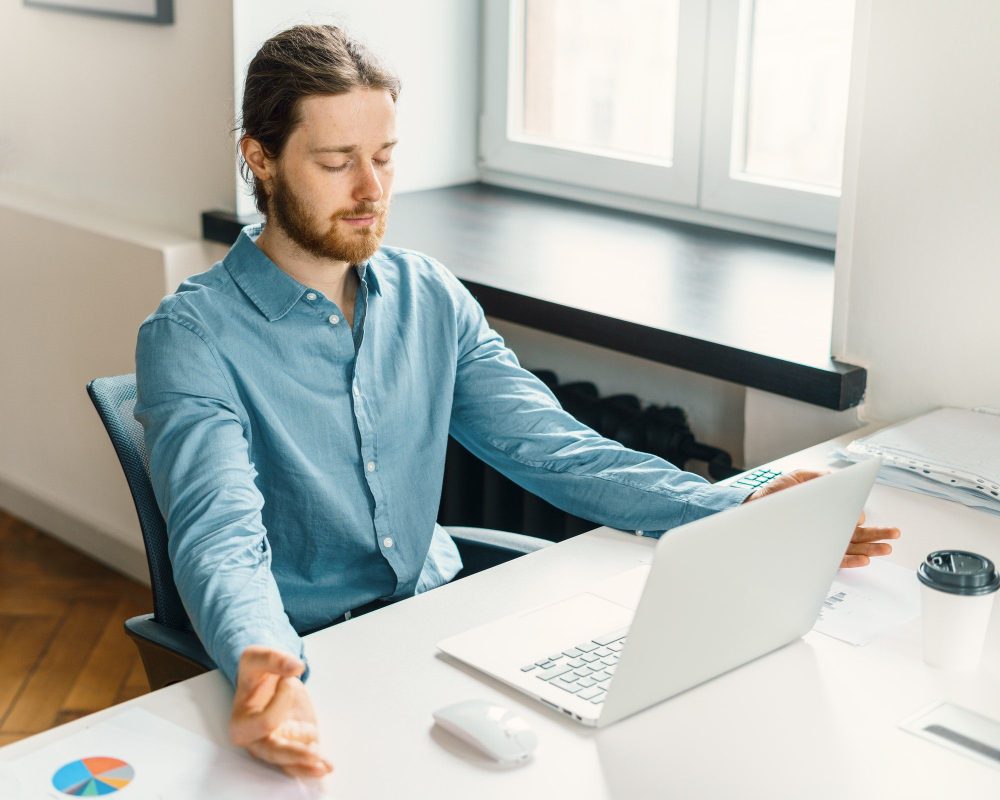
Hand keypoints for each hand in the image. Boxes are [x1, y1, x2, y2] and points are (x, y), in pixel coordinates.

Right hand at [229, 646, 332, 778]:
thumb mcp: (259, 657)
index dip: (281, 701)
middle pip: (274, 752)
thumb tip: (295, 667)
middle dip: (294, 754)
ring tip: (325, 765)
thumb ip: (274, 659)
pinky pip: (300, 762)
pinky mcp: (292, 746)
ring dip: (306, 765)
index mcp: (241, 723)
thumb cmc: (258, 671)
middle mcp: (256, 741)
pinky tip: (327, 765)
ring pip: (289, 763)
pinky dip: (312, 766)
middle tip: (315, 751)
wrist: (268, 678)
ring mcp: (275, 746)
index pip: (266, 721)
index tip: (288, 680)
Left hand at [745, 469, 900, 567]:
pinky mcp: (814, 552)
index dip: (858, 516)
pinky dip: (851, 560)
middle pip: (857, 533)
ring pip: (852, 547)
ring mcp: (821, 541)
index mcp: (826, 511)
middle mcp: (826, 528)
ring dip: (871, 548)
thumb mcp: (799, 479)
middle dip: (878, 534)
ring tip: (887, 548)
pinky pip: (836, 559)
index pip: (849, 516)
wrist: (753, 511)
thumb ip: (821, 479)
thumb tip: (840, 482)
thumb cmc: (774, 496)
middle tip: (894, 534)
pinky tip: (864, 558)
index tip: (865, 516)